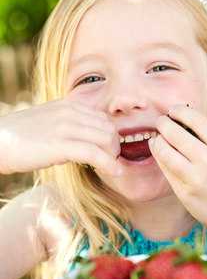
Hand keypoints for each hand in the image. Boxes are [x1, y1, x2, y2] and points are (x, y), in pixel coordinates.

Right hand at [0, 99, 120, 175]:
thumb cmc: (19, 138)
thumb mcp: (48, 123)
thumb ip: (67, 126)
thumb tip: (85, 139)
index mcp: (68, 105)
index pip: (103, 118)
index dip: (111, 136)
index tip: (110, 151)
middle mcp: (69, 112)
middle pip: (109, 128)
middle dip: (115, 147)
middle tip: (112, 161)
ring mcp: (65, 127)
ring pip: (106, 139)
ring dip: (114, 156)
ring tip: (111, 168)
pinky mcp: (60, 145)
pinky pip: (95, 153)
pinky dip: (109, 164)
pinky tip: (115, 173)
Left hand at [149, 105, 206, 238]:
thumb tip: (181, 121)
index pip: (197, 120)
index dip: (180, 111)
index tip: (173, 110)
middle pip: (176, 134)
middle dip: (164, 124)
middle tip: (161, 122)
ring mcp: (197, 180)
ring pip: (165, 152)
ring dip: (157, 141)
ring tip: (157, 138)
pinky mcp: (186, 194)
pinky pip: (167, 171)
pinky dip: (160, 159)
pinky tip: (160, 153)